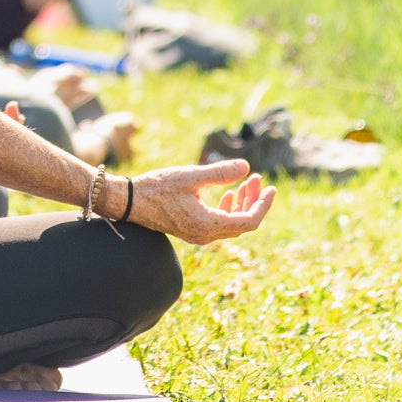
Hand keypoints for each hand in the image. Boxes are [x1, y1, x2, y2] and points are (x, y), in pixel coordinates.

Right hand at [124, 159, 275, 244]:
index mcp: (208, 225)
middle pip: (243, 223)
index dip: (263, 205)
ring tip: (246, 182)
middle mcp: (206, 235)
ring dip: (242, 204)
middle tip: (257, 178)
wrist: (130, 201)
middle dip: (254, 201)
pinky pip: (220, 223)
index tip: (271, 187)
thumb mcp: (191, 176)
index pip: (249, 221)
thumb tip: (246, 167)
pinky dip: (229, 208)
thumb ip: (220, 173)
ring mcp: (199, 235)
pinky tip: (229, 193)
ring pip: (232, 224)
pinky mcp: (193, 229)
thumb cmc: (158, 187)